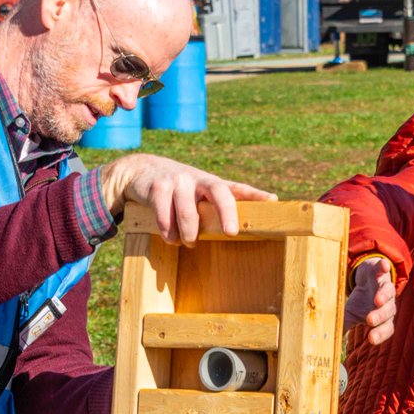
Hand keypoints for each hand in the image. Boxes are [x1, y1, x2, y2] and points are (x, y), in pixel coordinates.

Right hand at [100, 154, 275, 245]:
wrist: (141, 171)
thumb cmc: (179, 190)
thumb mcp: (199, 194)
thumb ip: (217, 205)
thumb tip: (243, 225)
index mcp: (212, 183)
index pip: (238, 188)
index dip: (255, 194)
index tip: (272, 201)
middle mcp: (198, 179)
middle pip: (218, 192)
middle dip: (227, 212)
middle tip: (231, 233)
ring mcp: (178, 180)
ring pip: (188, 212)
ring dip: (189, 233)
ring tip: (189, 243)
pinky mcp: (158, 187)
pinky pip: (165, 214)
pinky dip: (168, 231)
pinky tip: (171, 238)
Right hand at [343, 258, 395, 344]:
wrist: (366, 278)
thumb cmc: (360, 302)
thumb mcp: (350, 316)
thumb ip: (343, 328)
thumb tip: (326, 345)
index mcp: (381, 318)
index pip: (386, 329)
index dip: (381, 334)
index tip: (371, 339)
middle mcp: (387, 304)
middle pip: (388, 312)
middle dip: (380, 316)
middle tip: (369, 320)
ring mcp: (385, 287)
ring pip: (389, 293)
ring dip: (384, 296)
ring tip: (376, 300)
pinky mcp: (381, 272)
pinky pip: (384, 269)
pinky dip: (384, 267)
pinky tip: (384, 267)